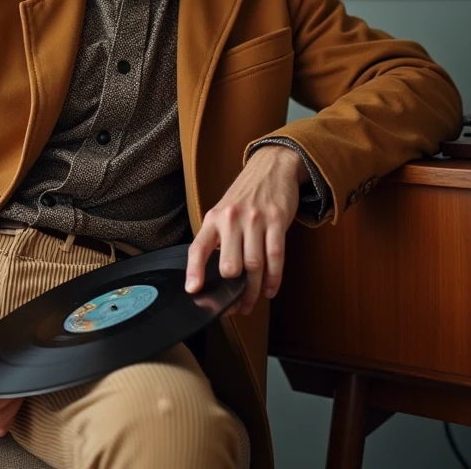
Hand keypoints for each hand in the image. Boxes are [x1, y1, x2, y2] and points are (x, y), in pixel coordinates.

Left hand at [185, 145, 305, 314]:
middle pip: (230, 264)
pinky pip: (276, 256)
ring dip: (253, 290)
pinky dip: (274, 278)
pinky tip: (269, 289)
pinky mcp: (277, 221)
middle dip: (233, 289)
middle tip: (234, 305)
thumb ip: (217, 237)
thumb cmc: (245, 195)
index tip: (193, 290)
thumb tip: (212, 271)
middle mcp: (232, 219)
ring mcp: (255, 220)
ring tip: (251, 302)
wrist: (272, 167)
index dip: (194, 271)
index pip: (199, 247)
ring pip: (254, 265)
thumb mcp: (223, 210)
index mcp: (214, 218)